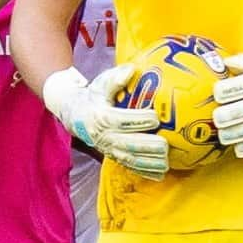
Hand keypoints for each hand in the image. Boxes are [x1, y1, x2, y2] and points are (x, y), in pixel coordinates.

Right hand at [43, 63, 168, 179]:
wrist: (76, 116)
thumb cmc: (94, 96)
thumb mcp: (100, 84)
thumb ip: (115, 78)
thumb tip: (131, 69)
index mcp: (101, 117)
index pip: (120, 120)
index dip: (137, 120)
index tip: (154, 117)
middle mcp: (105, 136)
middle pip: (127, 144)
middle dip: (147, 146)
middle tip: (165, 145)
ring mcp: (109, 149)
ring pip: (130, 159)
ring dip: (149, 163)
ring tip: (166, 162)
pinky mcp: (114, 157)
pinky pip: (130, 167)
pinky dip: (145, 172)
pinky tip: (161, 173)